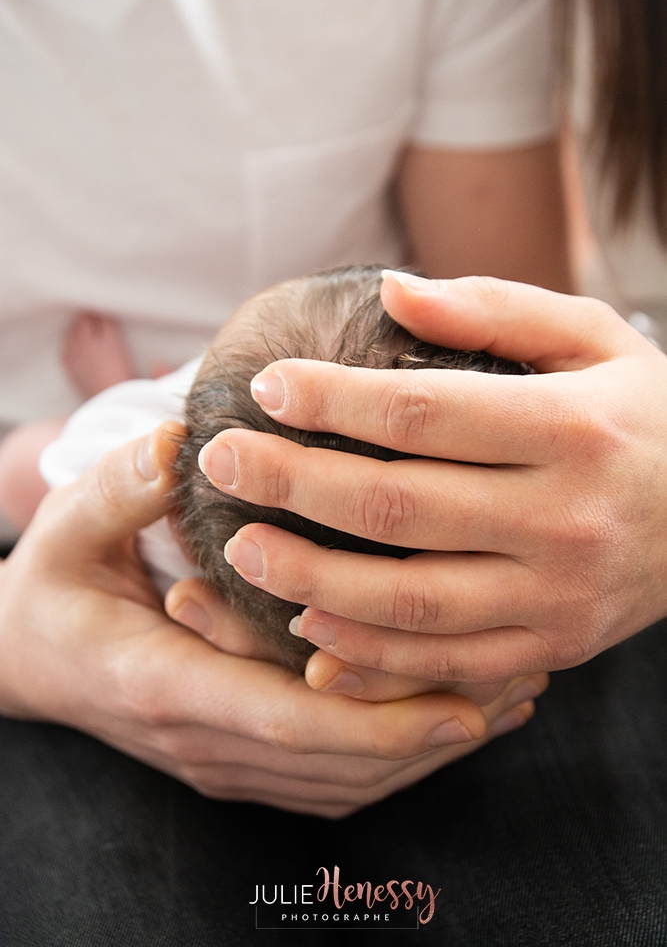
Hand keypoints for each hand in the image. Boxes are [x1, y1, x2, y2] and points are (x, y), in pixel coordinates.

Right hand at [0, 423, 541, 817]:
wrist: (26, 660)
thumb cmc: (53, 587)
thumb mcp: (67, 528)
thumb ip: (120, 487)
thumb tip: (182, 442)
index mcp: (164, 685)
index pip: (285, 718)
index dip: (379, 717)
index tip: (467, 702)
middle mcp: (204, 741)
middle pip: (337, 762)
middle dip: (431, 731)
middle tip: (522, 681)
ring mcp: (224, 762)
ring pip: (345, 780)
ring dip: (427, 747)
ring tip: (508, 695)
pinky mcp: (240, 761)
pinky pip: (332, 779)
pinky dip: (396, 757)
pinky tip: (450, 719)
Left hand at [197, 272, 666, 681]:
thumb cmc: (643, 411)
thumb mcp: (592, 336)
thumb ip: (496, 308)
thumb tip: (391, 290)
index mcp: (573, 429)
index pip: (424, 414)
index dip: (333, 402)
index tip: (266, 388)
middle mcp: (566, 518)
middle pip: (400, 506)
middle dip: (295, 483)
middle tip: (221, 460)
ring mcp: (560, 595)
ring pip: (413, 601)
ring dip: (314, 579)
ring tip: (242, 550)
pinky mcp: (553, 646)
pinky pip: (449, 662)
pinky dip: (372, 653)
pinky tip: (307, 627)